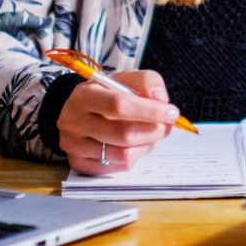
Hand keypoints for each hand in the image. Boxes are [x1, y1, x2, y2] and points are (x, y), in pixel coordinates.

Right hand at [58, 69, 179, 174]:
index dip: (150, 111)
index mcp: (84, 96)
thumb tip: (161, 100)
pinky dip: (135, 156)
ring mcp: (75, 146)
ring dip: (148, 145)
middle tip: (166, 126)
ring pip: (123, 154)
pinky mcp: (81, 164)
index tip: (171, 112)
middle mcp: (74, 122)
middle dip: (153, 131)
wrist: (79, 111)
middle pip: (123, 134)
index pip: (119, 105)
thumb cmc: (107, 94)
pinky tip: (137, 144)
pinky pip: (118, 166)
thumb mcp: (125, 79)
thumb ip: (147, 82)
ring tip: (154, 135)